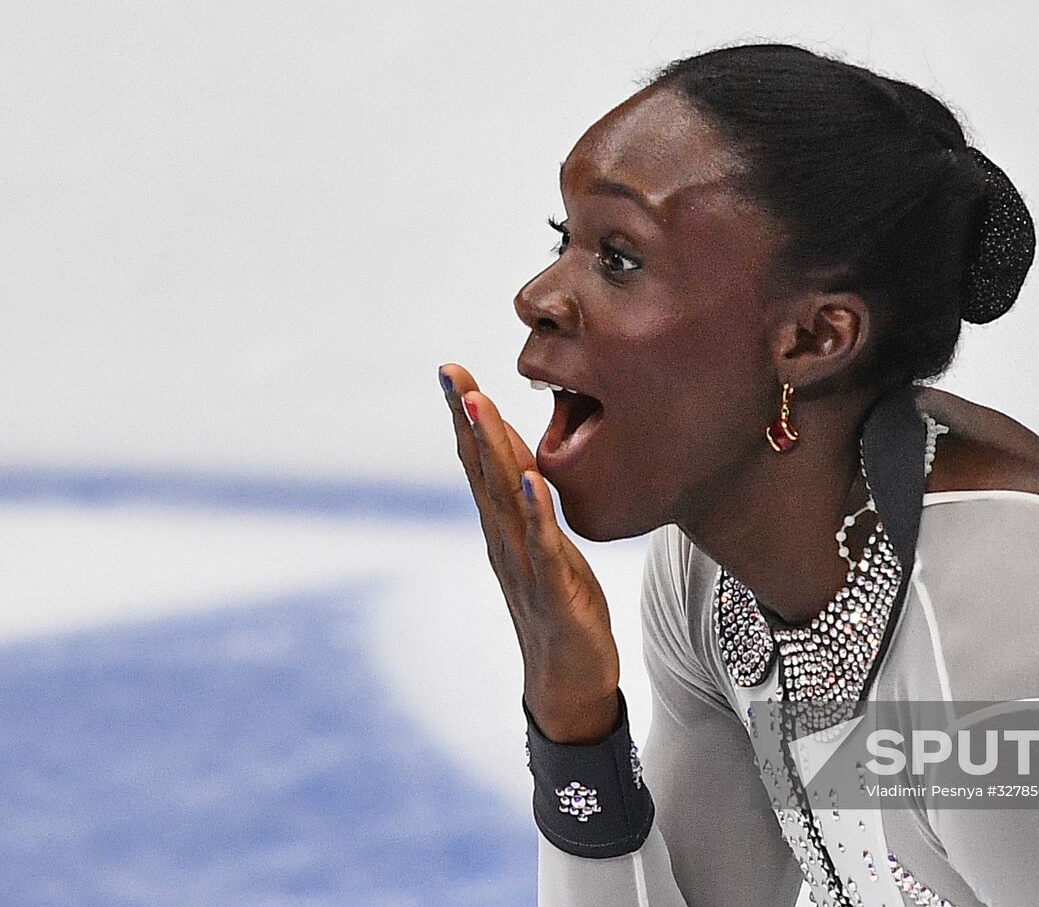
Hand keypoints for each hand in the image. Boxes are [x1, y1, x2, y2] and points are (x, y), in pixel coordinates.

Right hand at [439, 363, 620, 743]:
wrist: (569, 684)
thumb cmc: (563, 610)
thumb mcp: (549, 549)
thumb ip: (534, 509)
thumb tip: (528, 464)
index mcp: (504, 529)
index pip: (480, 464)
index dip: (466, 418)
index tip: (452, 372)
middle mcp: (504, 542)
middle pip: (481, 471)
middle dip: (468, 420)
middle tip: (451, 374)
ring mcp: (524, 566)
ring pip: (504, 499)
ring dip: (492, 451)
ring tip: (479, 407)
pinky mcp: (554, 590)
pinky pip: (544, 545)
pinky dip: (536, 511)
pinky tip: (531, 479)